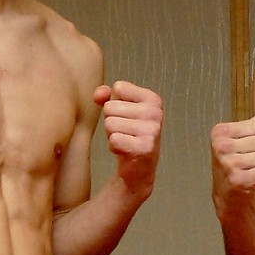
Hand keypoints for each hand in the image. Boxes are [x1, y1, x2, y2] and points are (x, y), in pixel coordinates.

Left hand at [93, 81, 161, 197]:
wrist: (138, 167)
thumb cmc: (128, 133)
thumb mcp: (118, 108)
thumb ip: (106, 95)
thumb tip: (98, 95)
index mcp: (153, 99)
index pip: (118, 88)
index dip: (115, 102)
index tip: (126, 115)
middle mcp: (156, 112)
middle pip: (110, 107)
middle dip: (111, 121)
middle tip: (124, 131)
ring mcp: (152, 130)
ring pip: (110, 123)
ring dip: (112, 134)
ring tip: (125, 140)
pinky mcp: (145, 147)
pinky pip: (114, 140)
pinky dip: (114, 147)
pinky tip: (125, 150)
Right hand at [211, 113, 254, 204]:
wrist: (225, 192)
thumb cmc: (235, 159)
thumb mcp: (241, 135)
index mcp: (219, 131)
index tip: (243, 146)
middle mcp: (221, 146)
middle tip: (246, 160)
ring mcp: (228, 164)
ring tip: (248, 169)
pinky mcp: (237, 180)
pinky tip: (250, 179)